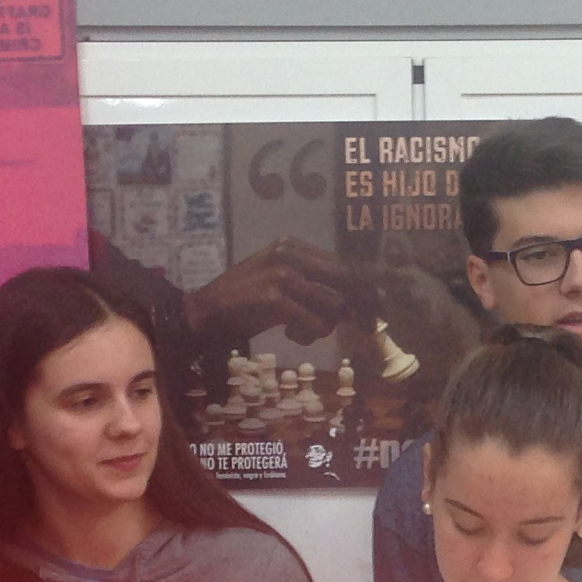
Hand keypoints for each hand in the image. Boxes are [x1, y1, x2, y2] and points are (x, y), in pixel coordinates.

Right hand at [188, 238, 356, 345]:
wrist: (206, 312)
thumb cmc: (247, 301)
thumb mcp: (282, 283)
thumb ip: (314, 285)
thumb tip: (356, 304)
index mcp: (293, 246)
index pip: (344, 264)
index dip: (365, 289)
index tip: (375, 311)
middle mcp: (290, 253)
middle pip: (347, 278)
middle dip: (361, 306)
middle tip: (365, 327)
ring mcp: (281, 274)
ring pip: (334, 305)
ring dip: (326, 326)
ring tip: (303, 330)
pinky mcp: (274, 298)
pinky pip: (314, 323)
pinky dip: (308, 334)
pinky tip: (290, 333)